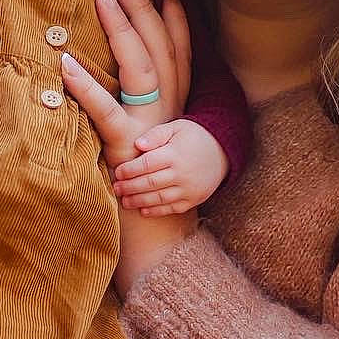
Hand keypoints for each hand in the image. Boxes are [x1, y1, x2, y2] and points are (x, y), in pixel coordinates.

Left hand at [59, 0, 190, 168]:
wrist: (155, 220)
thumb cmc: (142, 167)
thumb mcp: (148, 124)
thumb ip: (138, 92)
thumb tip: (117, 58)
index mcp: (174, 96)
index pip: (178, 44)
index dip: (173, 9)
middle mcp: (168, 103)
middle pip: (159, 42)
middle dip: (141, 1)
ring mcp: (149, 121)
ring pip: (140, 64)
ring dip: (121, 25)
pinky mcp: (125, 143)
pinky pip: (105, 110)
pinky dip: (85, 86)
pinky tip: (65, 62)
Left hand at [111, 118, 228, 215]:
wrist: (222, 152)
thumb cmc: (193, 137)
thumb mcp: (176, 127)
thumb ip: (156, 134)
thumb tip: (137, 145)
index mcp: (175, 154)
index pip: (147, 164)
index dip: (129, 170)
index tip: (118, 172)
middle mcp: (182, 173)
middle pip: (150, 183)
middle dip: (130, 187)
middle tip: (116, 188)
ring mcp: (189, 189)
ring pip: (159, 198)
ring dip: (139, 201)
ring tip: (124, 201)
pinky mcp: (193, 199)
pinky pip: (172, 208)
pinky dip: (156, 211)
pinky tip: (143, 210)